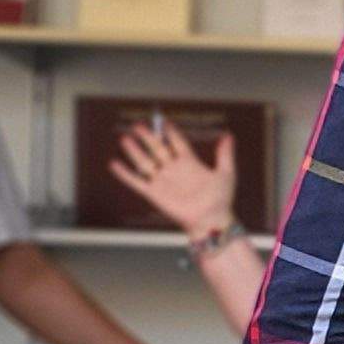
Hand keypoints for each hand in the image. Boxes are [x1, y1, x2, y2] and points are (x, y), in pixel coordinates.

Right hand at [111, 120, 240, 241]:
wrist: (210, 221)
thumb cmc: (220, 200)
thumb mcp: (225, 173)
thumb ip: (225, 154)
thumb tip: (228, 135)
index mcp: (190, 163)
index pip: (177, 143)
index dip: (171, 132)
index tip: (164, 122)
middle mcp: (173, 170)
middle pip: (157, 149)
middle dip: (148, 137)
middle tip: (138, 125)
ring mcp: (163, 181)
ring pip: (145, 162)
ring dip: (134, 151)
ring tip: (125, 138)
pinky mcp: (154, 193)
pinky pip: (136, 182)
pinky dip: (125, 174)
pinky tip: (115, 163)